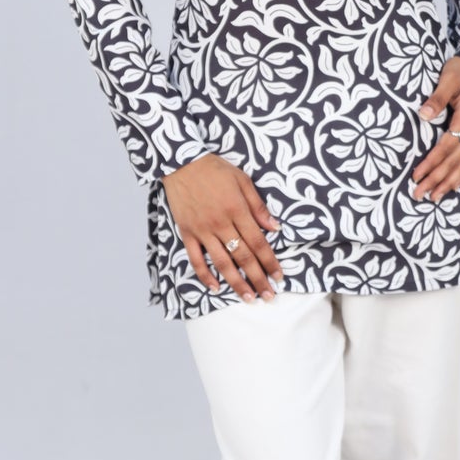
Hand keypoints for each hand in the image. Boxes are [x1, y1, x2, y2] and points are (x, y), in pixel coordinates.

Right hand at [161, 153, 284, 302]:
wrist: (181, 161)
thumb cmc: (214, 169)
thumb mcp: (242, 180)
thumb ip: (258, 206)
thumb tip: (275, 227)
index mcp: (237, 210)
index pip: (258, 242)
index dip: (270, 262)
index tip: (279, 277)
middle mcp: (221, 223)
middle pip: (244, 257)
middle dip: (258, 279)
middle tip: (268, 296)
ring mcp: (203, 230)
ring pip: (222, 262)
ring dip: (236, 283)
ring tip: (248, 298)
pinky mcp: (187, 232)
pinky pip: (196, 258)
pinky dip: (205, 275)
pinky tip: (215, 287)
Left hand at [412, 58, 459, 202]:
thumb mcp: (448, 78)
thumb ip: (437, 97)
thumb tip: (423, 114)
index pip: (446, 147)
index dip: (431, 163)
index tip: (416, 175)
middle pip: (454, 162)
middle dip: (436, 180)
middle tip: (418, 194)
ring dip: (448, 183)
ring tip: (433, 198)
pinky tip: (453, 187)